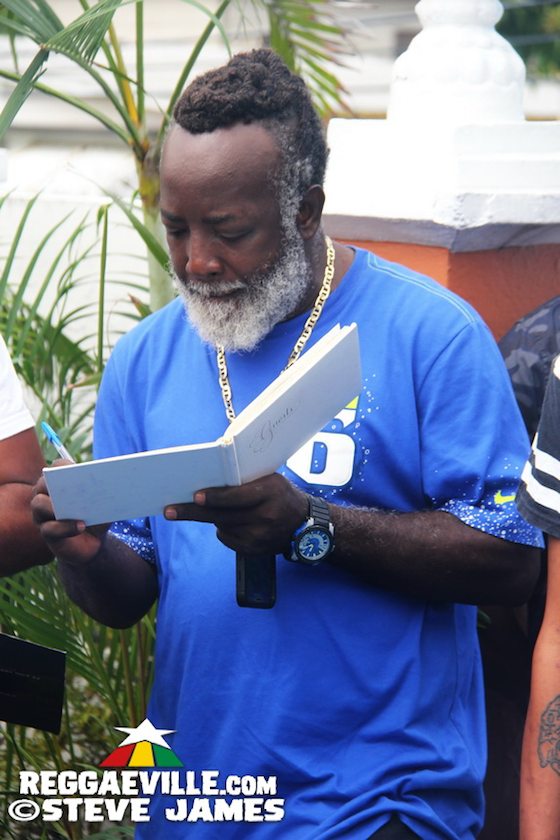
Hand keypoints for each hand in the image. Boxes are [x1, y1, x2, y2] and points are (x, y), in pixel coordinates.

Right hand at [31, 461, 109, 564]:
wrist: (94, 542)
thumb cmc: (97, 516)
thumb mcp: (103, 503)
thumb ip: (104, 491)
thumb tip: (113, 481)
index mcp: (60, 482)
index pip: (56, 467)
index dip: (63, 466)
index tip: (75, 469)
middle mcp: (45, 495)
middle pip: (43, 484)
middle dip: (55, 484)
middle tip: (70, 487)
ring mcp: (42, 514)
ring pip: (39, 504)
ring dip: (54, 506)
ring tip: (75, 510)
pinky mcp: (47, 533)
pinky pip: (50, 528)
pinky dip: (65, 527)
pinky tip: (81, 527)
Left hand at [164, 473, 307, 554]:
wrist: (304, 524)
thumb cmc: (280, 494)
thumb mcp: (269, 479)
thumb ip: (244, 480)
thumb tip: (209, 475)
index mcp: (271, 492)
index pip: (237, 497)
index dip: (215, 498)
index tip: (195, 496)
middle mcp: (266, 516)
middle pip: (223, 516)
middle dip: (193, 513)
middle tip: (170, 510)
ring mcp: (261, 536)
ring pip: (222, 527)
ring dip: (212, 518)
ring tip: (203, 509)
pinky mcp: (255, 550)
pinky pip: (228, 538)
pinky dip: (224, 529)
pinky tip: (230, 522)